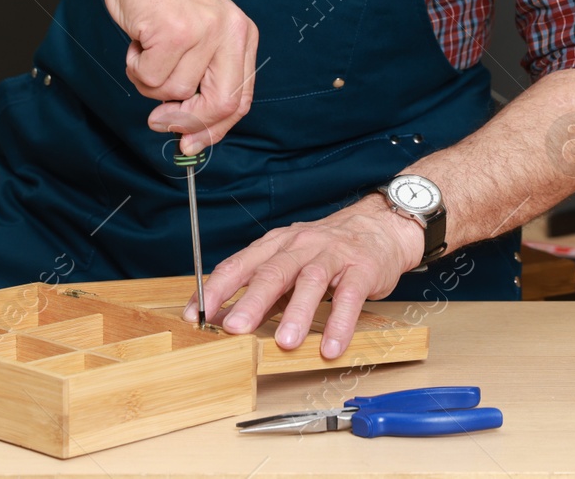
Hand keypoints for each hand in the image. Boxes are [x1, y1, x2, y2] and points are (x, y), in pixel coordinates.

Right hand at [92, 0, 258, 153]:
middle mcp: (231, 31)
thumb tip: (191, 130)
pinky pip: (152, 78)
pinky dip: (136, 66)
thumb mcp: (197, 31)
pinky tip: (138, 38)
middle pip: (221, 105)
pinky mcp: (175, 31)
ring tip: (146, 46)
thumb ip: (202, 74)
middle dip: (187, 122)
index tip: (190, 143)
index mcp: (241, 33)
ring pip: (176, 93)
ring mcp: (205, 30)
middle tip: (160, 121)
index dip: (214, 129)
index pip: (240, 99)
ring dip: (150, 81)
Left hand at [185, 195, 424, 358]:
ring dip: (297, 313)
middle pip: (273, 271)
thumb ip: (261, 288)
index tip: (194, 313)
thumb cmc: (327, 249)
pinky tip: (331, 346)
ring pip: (310, 281)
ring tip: (286, 342)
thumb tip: (223, 318)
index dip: (216, 288)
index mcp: (277, 244)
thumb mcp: (290, 261)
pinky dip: (340, 322)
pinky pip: (349, 296)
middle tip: (235, 329)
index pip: (240, 264)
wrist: (380, 227)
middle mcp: (301, 246)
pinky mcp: (362, 269)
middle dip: (252, 301)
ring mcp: (332, 256)